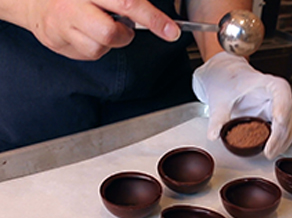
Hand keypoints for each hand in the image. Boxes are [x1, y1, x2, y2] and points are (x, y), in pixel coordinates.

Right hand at [25, 0, 180, 59]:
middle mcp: (75, 5)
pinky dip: (96, 47)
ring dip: (112, 40)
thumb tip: (152, 14)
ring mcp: (64, 25)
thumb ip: (126, 0)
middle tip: (131, 29)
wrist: (35, 0)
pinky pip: (89, 53)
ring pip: (101, 46)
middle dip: (129, 35)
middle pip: (111, 31)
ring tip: (104, 26)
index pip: (128, 2)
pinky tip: (90, 34)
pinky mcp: (58, 41)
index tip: (170, 30)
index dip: (153, 18)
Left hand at [192, 52, 291, 158]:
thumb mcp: (219, 99)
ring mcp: (282, 105)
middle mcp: (279, 94)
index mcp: (267, 83)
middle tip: (268, 151)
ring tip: (271, 153)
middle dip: (281, 135)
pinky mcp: (281, 114)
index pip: (281, 93)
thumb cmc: (227, 82)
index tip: (277, 124)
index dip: (282, 108)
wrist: (227, 78)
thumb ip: (217, 117)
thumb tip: (213, 134)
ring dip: (286, 140)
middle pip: (289, 113)